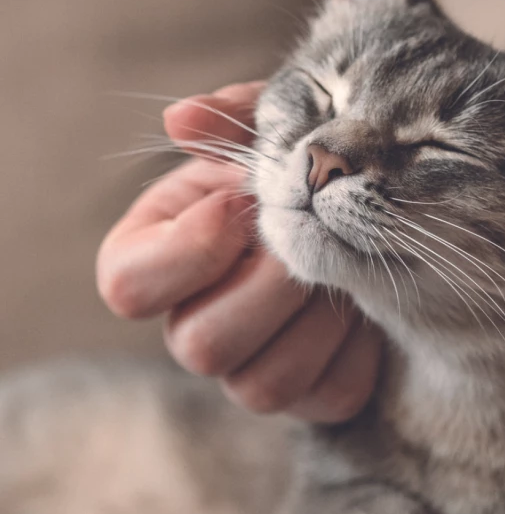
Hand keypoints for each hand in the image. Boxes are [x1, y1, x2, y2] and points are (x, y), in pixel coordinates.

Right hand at [96, 83, 381, 422]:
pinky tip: (367, 306)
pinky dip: (357, 348)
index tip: (239, 205)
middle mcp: (193, 323)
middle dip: (267, 286)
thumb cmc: (298, 171)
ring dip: (315, 319)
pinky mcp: (311, 394)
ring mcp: (249, 368)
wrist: (363, 218)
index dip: (189, 250)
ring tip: (343, 269)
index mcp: (159, 261)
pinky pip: (328, 395)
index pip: (127, 286)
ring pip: (261, 385)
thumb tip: (182, 118)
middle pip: (198, 346)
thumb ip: (232, 121)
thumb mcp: (272, 135)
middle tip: (310, 240)